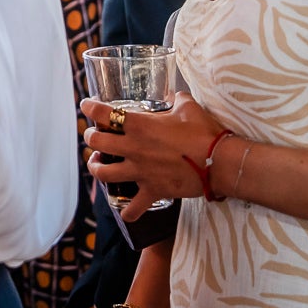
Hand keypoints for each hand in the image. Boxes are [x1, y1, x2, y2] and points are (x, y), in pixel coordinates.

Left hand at [82, 92, 225, 219]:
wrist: (220, 162)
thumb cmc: (204, 132)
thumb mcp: (188, 106)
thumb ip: (175, 98)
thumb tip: (173, 94)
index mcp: (139, 125)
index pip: (103, 113)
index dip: (89, 107)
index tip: (86, 105)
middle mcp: (134, 148)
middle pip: (95, 143)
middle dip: (90, 137)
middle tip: (94, 135)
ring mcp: (141, 172)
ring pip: (103, 173)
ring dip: (96, 168)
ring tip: (98, 163)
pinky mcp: (153, 191)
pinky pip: (133, 208)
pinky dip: (128, 212)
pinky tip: (125, 212)